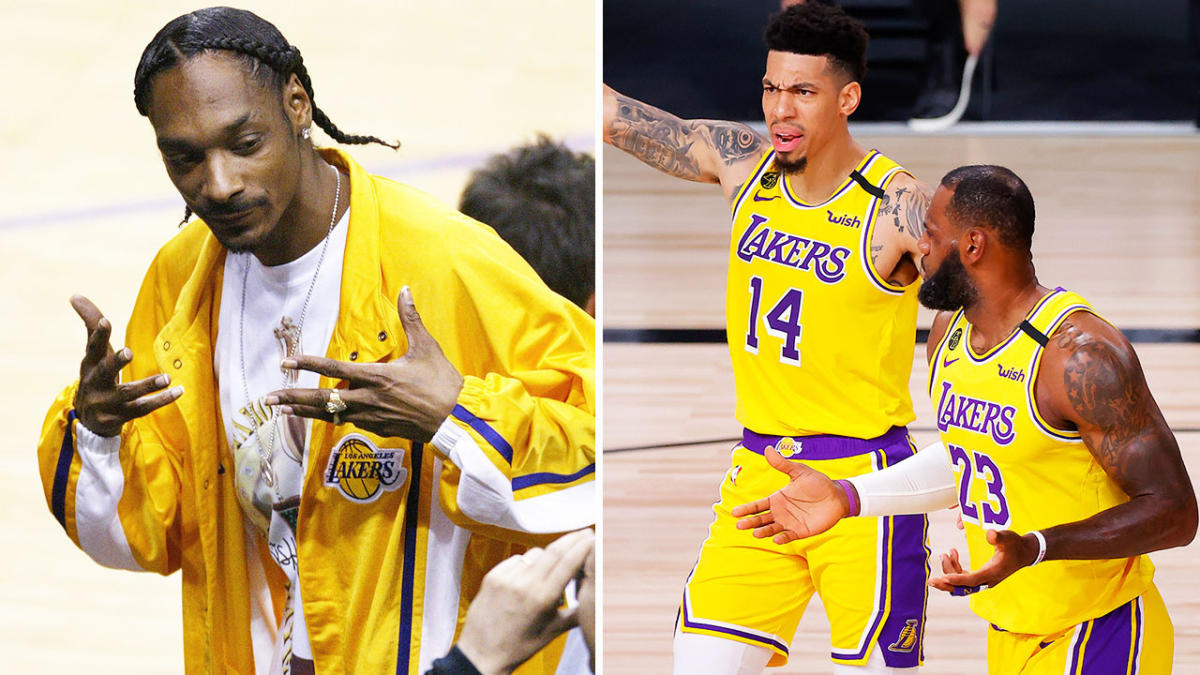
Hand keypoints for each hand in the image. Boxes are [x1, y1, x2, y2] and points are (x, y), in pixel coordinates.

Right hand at [69, 295, 182, 436]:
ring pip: (127, 394)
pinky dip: (160, 401)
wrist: (88, 421)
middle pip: (104, 372)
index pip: (92, 347)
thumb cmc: (96, 376)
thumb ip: (91, 324)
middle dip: (115, 362)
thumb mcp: (93, 353)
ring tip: (167, 378)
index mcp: (89, 365)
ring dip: (146, 385)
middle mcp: (94, 384)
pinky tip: (179, 391)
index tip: (105, 321)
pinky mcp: (118, 418)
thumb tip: (74, 295)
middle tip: (129, 352)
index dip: (98, 335)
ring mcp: (105, 403)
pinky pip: (141, 410)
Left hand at [266, 287, 463, 442]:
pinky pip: (349, 422)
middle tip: (268, 399)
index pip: (334, 369)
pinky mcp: (380, 429)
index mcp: (378, 376)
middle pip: (323, 400)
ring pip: (331, 414)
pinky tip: (323, 416)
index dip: (308, 364)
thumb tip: (404, 289)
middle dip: (293, 398)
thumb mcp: (426, 347)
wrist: (456, 418)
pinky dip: (332, 417)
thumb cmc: (442, 382)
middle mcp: (369, 399)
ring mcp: (372, 417)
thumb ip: (411, 318)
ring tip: (284, 410)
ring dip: (306, 411)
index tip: (287, 362)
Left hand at [457, 529, 594, 674]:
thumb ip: (576, 613)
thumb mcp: (553, 631)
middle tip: (583, 533)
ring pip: (535, 554)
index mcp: (542, 599)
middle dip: (572, 539)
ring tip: (549, 569)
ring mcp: (506, 578)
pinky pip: (517, 560)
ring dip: (546, 556)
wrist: (482, 653)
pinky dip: (526, 564)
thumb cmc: (518, 646)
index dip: (583, 547)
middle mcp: (524, 585)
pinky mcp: (492, 576)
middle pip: (554, 550)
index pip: (568, 563)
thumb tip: (596, 599)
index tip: (592, 538)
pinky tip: (526, 577)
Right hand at [730, 446, 849, 543]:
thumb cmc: (817, 483)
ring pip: (772, 529)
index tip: (735, 512)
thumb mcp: (799, 471)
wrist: (836, 497)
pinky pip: (789, 536)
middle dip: (750, 522)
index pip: (758, 505)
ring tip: (756, 533)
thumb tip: (767, 449)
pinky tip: (776, 539)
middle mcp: (780, 512)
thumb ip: (783, 464)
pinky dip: (782, 538)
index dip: (746, 509)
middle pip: (761, 519)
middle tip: (739, 525)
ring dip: (763, 531)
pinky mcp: (800, 531)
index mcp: (777, 498)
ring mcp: (789, 522)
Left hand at [928, 529, 1037, 595]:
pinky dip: (956, 568)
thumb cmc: (1015, 544)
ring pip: (962, 583)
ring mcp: (984, 580)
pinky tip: (952, 554)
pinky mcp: (982, 576)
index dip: (956, 580)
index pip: (971, 581)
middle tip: (931, 580)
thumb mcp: (1008, 537)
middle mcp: (987, 580)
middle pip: (963, 589)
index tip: (943, 578)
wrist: (1025, 552)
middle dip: (947, 585)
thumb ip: (998, 537)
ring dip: (950, 571)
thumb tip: (989, 534)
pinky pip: (964, 577)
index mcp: (992, 573)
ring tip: (945, 553)